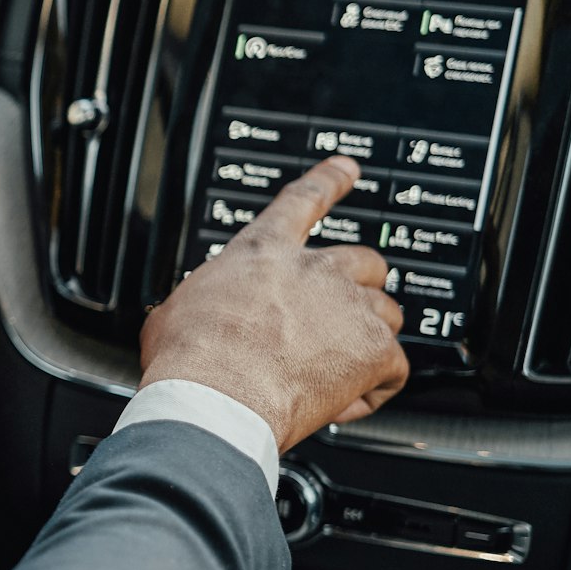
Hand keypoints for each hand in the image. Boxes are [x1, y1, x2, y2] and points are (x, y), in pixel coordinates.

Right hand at [141, 157, 408, 452]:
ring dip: (370, 336)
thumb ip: (204, 300)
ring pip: (387, 313)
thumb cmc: (189, 357)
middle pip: (364, 261)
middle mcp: (314, 271)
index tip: (346, 168)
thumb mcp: (177, 310)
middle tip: (340, 314)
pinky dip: (375, 387)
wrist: (215, 398)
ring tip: (340, 367)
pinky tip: (345, 401)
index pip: (303, 200)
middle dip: (358, 286)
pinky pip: (393, 368)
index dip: (329, 180)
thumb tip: (190, 317)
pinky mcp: (373, 350)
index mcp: (263, 253)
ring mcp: (349, 307)